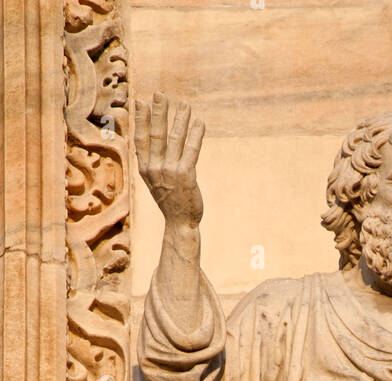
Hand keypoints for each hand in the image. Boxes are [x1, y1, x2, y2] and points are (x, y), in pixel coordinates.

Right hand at [134, 92, 204, 227]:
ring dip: (180, 119)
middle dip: (158, 112)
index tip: (140, 101)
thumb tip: (153, 140)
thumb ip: (153, 161)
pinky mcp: (186, 175)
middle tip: (160, 94)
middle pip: (156, 134)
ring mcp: (170, 172)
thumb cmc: (169, 200)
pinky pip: (191, 150)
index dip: (140, 120)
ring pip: (175, 139)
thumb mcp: (155, 180)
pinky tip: (199, 123)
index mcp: (145, 169)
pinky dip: (195, 135)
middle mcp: (155, 168)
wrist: (179, 222)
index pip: (140, 139)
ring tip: (185, 105)